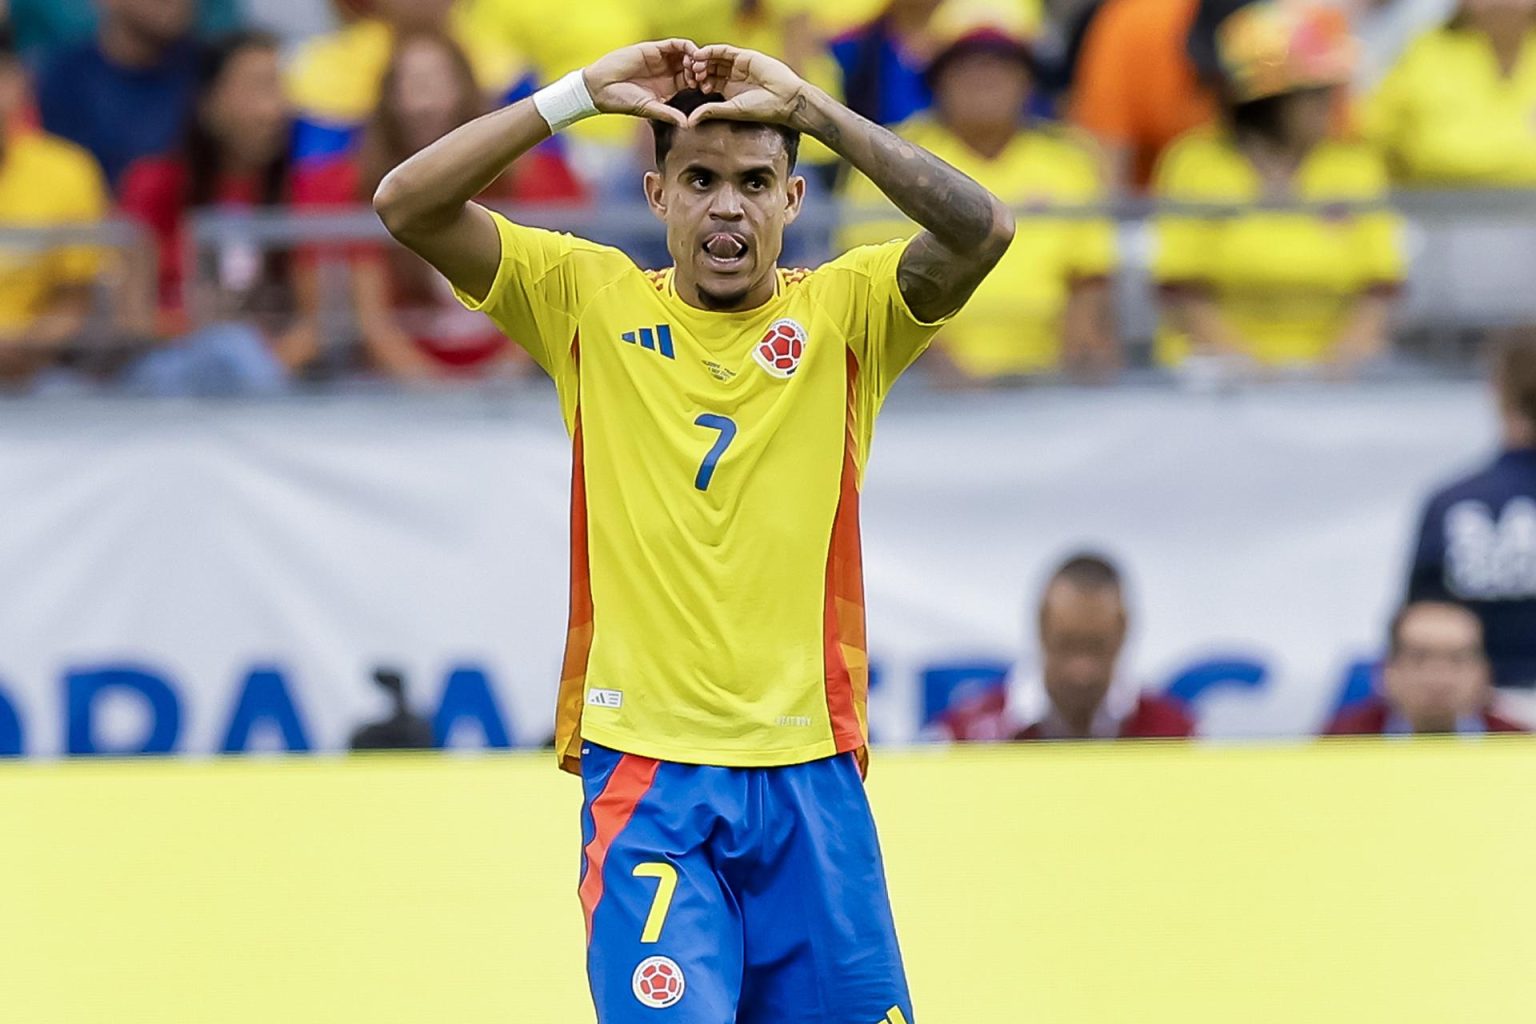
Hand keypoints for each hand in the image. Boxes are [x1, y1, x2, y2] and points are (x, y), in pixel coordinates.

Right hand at [583, 39, 698, 127]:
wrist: (601, 87)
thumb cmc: (622, 101)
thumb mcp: (649, 108)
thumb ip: (668, 114)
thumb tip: (687, 125)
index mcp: (669, 87)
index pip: (692, 81)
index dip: (701, 84)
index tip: (705, 89)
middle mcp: (667, 72)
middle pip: (692, 66)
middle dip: (701, 70)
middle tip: (703, 77)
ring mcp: (661, 59)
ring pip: (686, 54)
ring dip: (696, 58)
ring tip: (698, 67)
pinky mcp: (653, 49)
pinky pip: (675, 44)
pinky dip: (686, 47)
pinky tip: (692, 55)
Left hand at [685, 44, 811, 128]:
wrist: (784, 99)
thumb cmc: (762, 109)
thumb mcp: (732, 110)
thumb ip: (711, 111)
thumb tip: (690, 121)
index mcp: (728, 89)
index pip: (708, 81)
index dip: (698, 82)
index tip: (690, 86)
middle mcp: (732, 76)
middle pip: (709, 68)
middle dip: (698, 70)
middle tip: (690, 74)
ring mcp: (738, 64)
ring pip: (715, 58)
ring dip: (703, 60)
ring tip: (694, 65)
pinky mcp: (744, 55)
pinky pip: (724, 50)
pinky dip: (712, 51)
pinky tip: (701, 54)